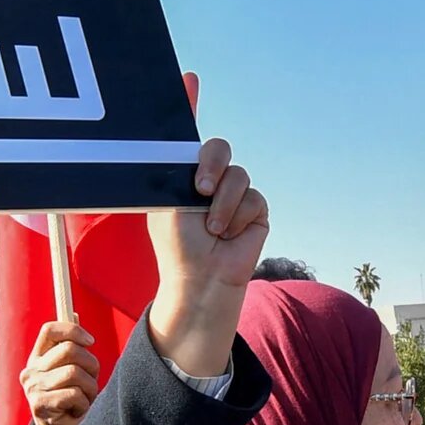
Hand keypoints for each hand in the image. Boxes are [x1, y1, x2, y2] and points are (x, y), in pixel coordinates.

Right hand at [19, 321, 99, 424]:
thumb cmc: (72, 399)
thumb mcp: (72, 369)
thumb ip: (70, 344)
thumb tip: (74, 313)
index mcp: (38, 358)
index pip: (50, 330)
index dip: (73, 331)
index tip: (90, 342)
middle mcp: (31, 371)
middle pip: (69, 350)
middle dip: (90, 365)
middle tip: (92, 380)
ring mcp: (33, 388)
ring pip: (74, 373)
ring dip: (89, 388)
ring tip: (85, 399)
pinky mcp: (39, 406)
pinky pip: (73, 394)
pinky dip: (83, 404)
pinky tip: (77, 412)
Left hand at [144, 138, 265, 377]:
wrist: (202, 277)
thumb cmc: (179, 246)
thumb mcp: (168, 205)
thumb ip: (178, 174)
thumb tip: (186, 150)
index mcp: (188, 177)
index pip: (196, 147)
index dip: (198, 147)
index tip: (192, 157)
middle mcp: (212, 182)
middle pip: (220, 149)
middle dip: (213, 166)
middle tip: (202, 191)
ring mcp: (235, 195)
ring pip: (238, 175)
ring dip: (223, 205)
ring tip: (213, 231)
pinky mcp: (255, 210)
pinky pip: (254, 198)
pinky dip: (239, 218)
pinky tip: (229, 236)